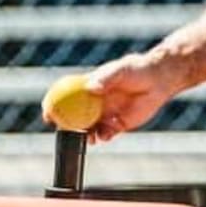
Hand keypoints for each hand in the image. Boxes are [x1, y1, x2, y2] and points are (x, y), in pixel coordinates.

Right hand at [42, 53, 171, 143]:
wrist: (158, 80)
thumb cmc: (136, 69)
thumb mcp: (120, 70)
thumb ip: (105, 79)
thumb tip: (90, 88)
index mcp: (88, 87)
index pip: (65, 96)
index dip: (53, 105)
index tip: (47, 113)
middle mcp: (94, 102)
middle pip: (74, 117)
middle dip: (66, 127)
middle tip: (64, 132)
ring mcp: (105, 114)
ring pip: (89, 129)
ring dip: (86, 135)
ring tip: (89, 136)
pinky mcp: (118, 125)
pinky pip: (107, 134)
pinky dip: (104, 136)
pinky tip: (106, 135)